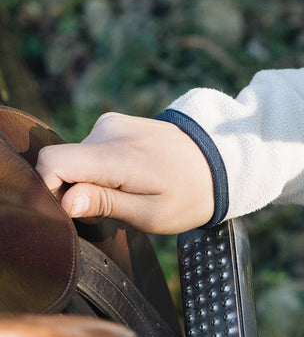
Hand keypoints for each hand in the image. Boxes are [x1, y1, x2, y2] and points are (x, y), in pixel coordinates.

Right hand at [35, 112, 214, 233]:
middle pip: (64, 163)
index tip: (72, 212)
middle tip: (114, 209)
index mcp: (117, 154)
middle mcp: (108, 130)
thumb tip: (65, 200)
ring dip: (91, 180)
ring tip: (130, 193)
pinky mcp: (115, 123)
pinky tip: (131, 178)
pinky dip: (102, 168)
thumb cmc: (191, 196)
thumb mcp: (152, 214)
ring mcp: (112, 123)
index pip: (53, 162)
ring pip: (77, 158)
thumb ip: (105, 204)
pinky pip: (91, 150)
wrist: (221, 161)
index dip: (49, 190)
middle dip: (76, 190)